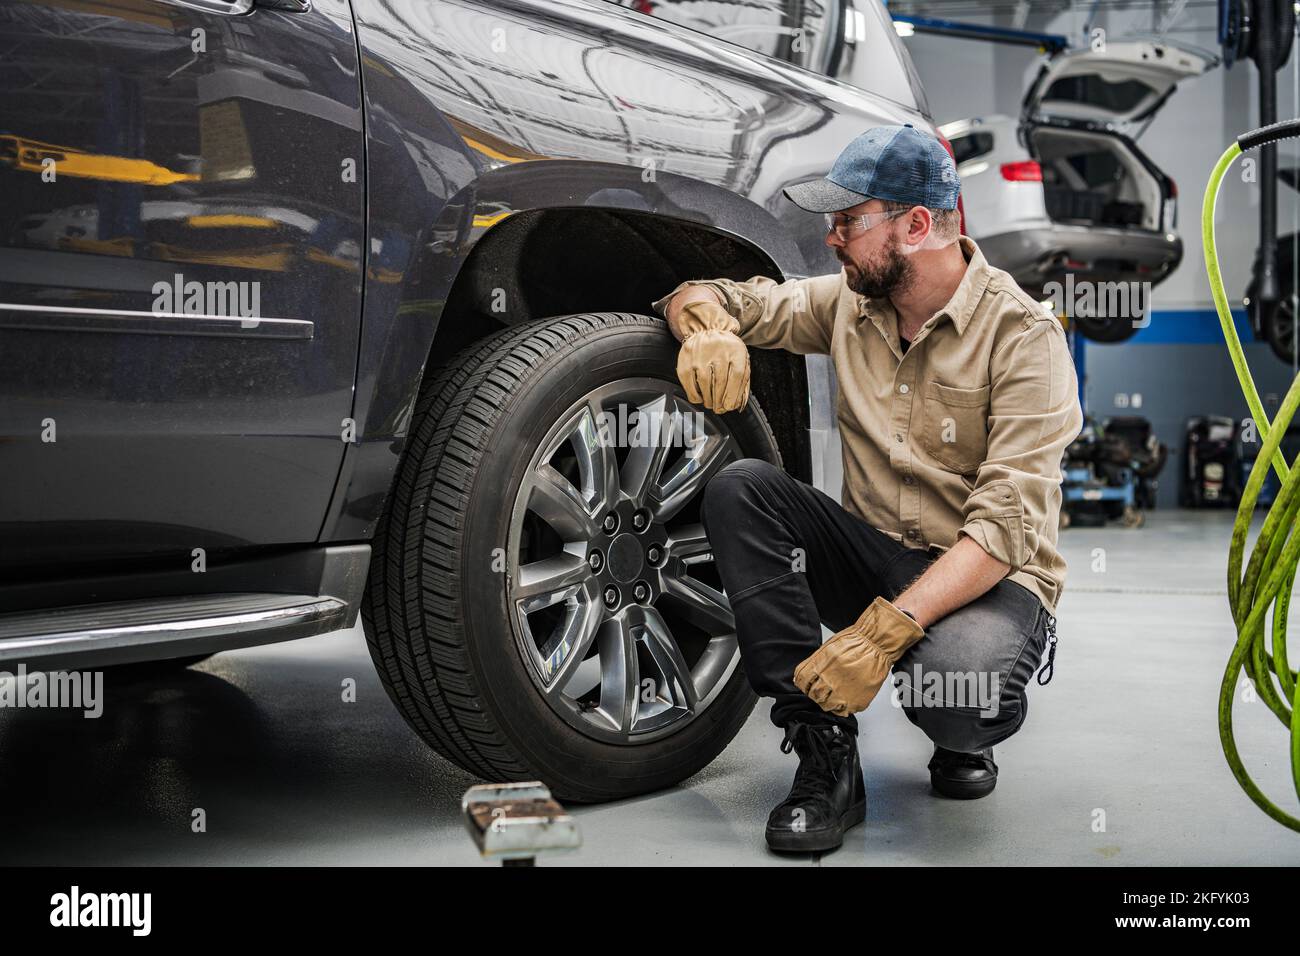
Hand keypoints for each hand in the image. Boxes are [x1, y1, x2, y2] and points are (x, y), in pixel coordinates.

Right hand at [677, 328, 750, 412]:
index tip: (730, 406)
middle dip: (721, 402)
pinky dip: (695, 396)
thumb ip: (743, 381)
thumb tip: (739, 404)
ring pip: (705, 386)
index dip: (734, 395)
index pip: (737, 376)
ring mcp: (699, 356)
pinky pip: (689, 385)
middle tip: (720, 409)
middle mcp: (717, 351)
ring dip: (709, 400)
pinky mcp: (685, 361)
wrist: (706, 329)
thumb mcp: (741, 359)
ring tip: (711, 404)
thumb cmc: (726, 349)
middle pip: (720, 383)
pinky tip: (700, 397)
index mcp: (735, 350)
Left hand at [793, 596, 925, 715]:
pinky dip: (843, 707)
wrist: (877, 645)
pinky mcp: (857, 702)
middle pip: (814, 695)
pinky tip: (846, 698)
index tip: (807, 684)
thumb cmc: (856, 643)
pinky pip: (844, 711)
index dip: (804, 683)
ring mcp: (843, 694)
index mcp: (820, 667)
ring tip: (835, 694)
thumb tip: (805, 675)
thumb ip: (815, 664)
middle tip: (823, 689)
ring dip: (828, 701)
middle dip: (816, 692)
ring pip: (827, 706)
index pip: (801, 682)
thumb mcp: (828, 649)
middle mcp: (830, 682)